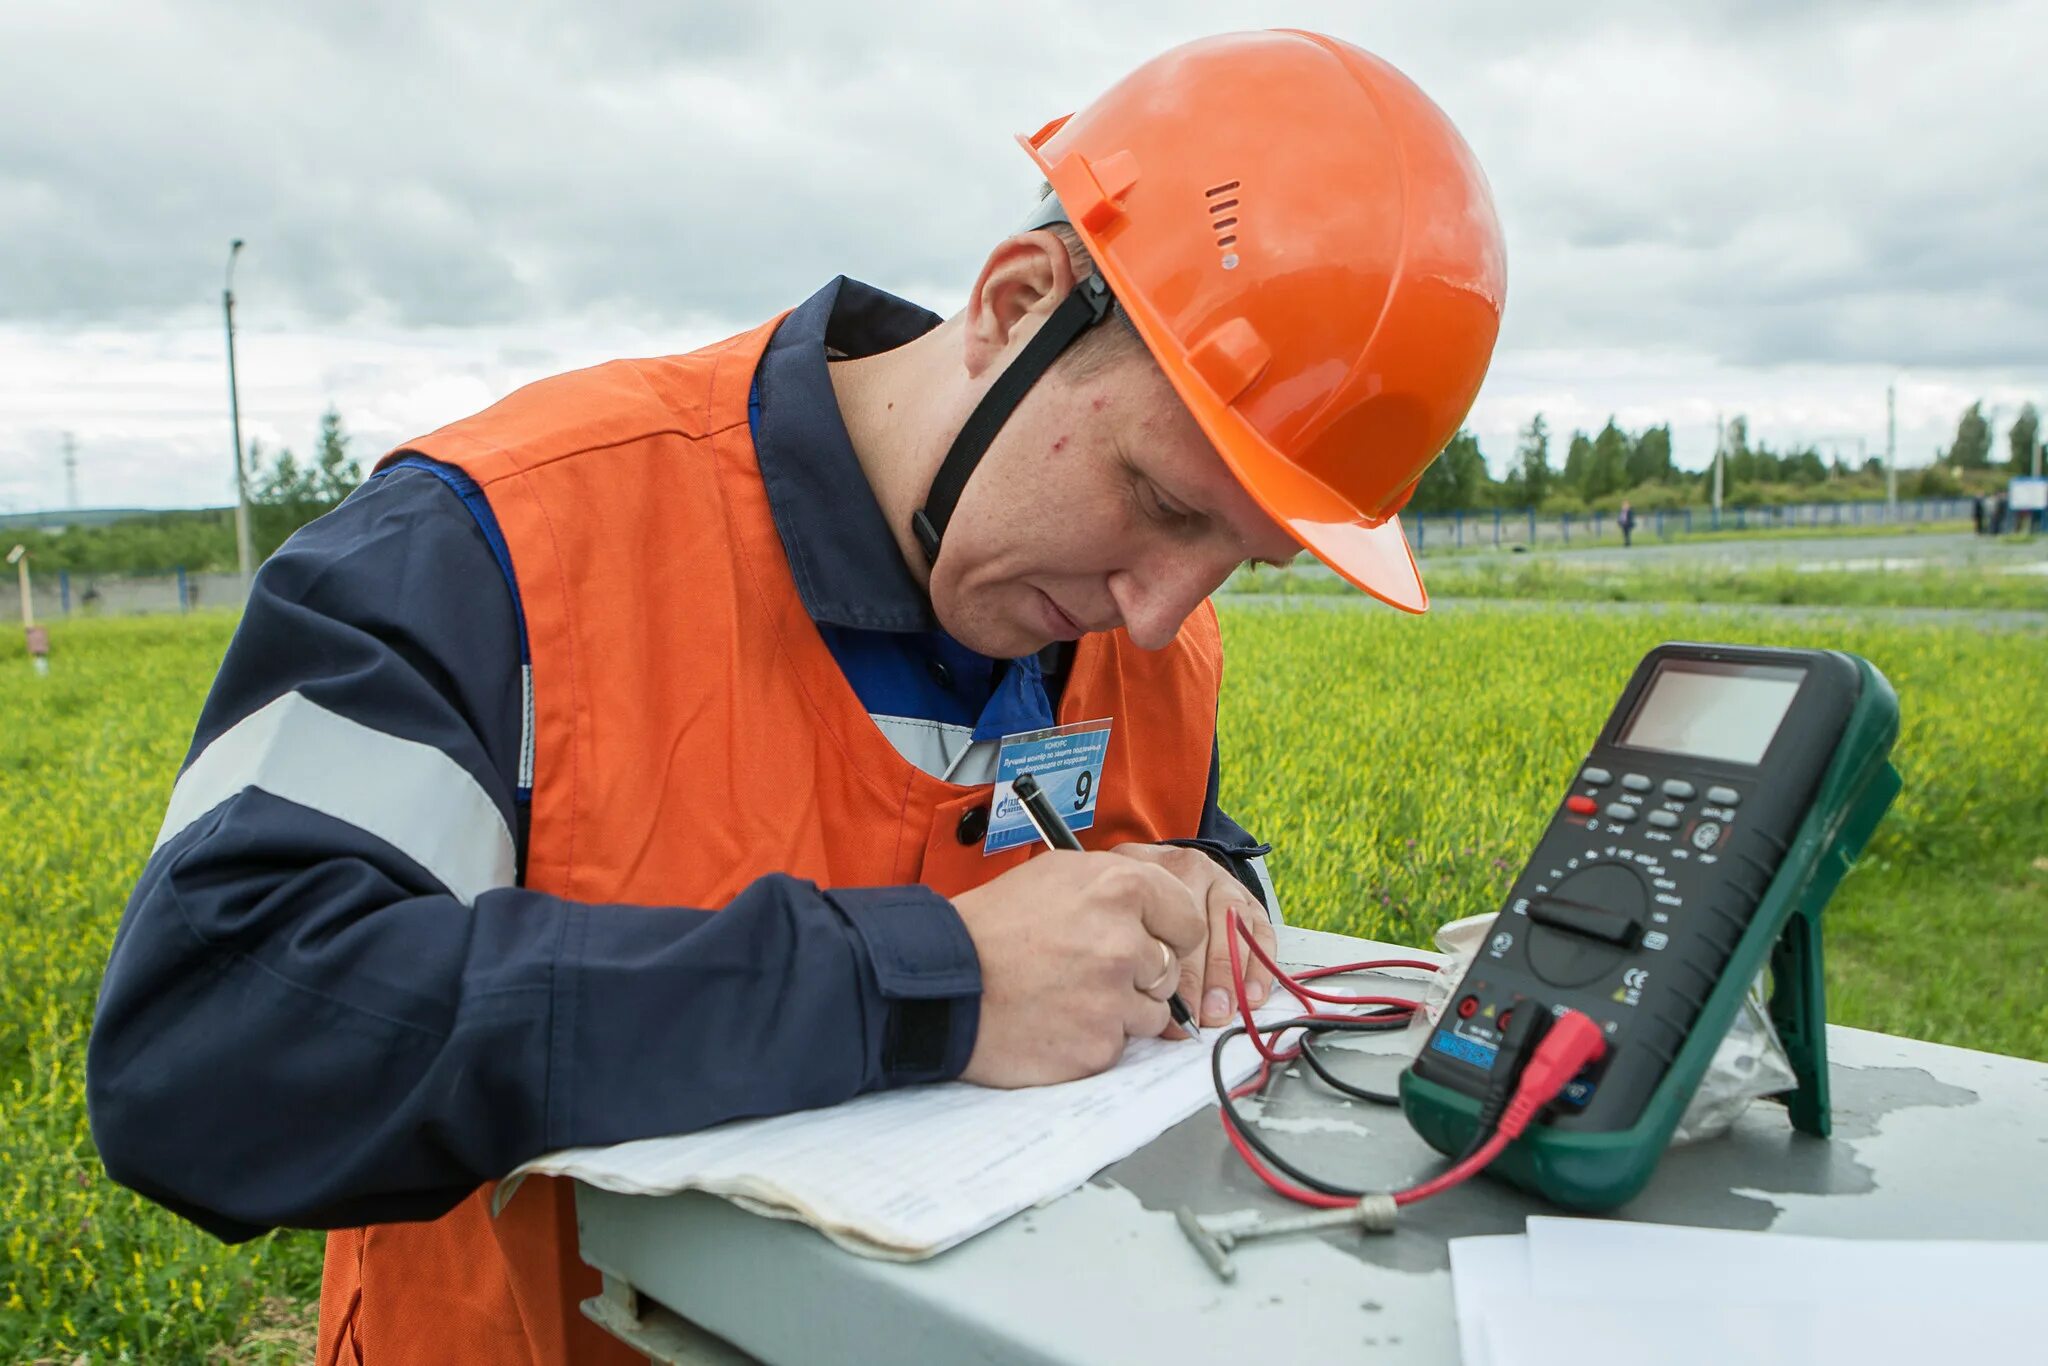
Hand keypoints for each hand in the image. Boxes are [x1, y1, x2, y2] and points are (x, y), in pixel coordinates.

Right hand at [951, 850, 1205, 1087]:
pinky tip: (1058, 1021)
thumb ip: (1117, 888)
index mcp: (1120, 888)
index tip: (1151, 940)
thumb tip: (1159, 912)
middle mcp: (1125, 943)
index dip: (1168, 932)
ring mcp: (1114, 1000)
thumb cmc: (992, 925)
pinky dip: (1094, 1038)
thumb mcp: (1056, 874)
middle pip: (1169, 969)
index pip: (1188, 919)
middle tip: (1088, 970)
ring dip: (1119, 1009)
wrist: (943, 982)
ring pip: (1151, 1012)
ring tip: (1069, 996)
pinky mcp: (1098, 1047)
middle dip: (1139, 973)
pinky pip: (1119, 1045)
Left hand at [1109, 843, 1276, 1031]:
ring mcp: (1223, 881)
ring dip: (1232, 974)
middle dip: (1203, 978)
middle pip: (1200, 925)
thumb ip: (1133, 952)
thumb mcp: (1120, 916)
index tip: (1171, 1010)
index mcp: (1149, 872)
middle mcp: (1189, 869)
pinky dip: (1260, 966)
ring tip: (1227, 1011)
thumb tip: (1148, 1008)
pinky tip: (1252, 997)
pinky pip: (1260, 931)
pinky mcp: (1248, 898)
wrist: (1160, 877)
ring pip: (1235, 926)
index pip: (1162, 921)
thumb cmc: (1131, 911)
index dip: (1169, 971)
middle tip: (1203, 1016)